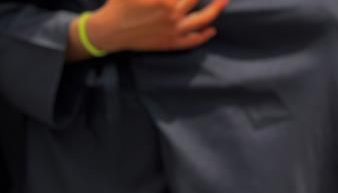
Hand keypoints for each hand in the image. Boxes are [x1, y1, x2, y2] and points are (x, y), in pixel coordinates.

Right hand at [86, 0, 227, 53]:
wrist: (112, 30)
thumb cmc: (120, 4)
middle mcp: (173, 13)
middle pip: (198, 0)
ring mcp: (174, 30)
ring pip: (203, 20)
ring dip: (216, 10)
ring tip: (224, 1)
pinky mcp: (172, 43)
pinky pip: (193, 41)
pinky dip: (205, 36)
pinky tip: (212, 29)